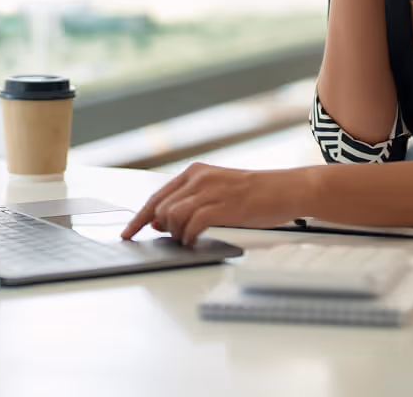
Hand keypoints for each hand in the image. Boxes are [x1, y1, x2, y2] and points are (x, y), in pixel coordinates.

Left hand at [121, 163, 310, 245]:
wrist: (285, 189)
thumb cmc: (253, 194)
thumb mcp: (216, 192)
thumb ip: (188, 204)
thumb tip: (158, 222)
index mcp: (195, 173)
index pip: (157, 196)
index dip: (138, 217)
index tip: (127, 233)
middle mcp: (198, 178)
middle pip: (160, 208)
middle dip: (160, 229)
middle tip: (172, 240)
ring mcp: (210, 191)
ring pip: (172, 216)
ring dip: (175, 233)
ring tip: (188, 239)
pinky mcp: (222, 206)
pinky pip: (192, 225)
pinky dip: (188, 236)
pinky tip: (194, 240)